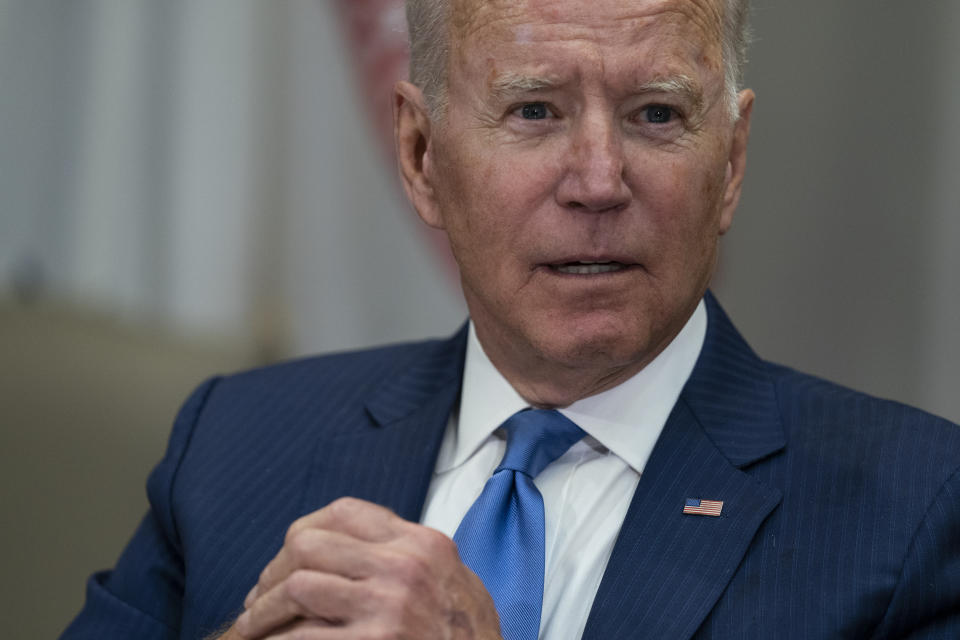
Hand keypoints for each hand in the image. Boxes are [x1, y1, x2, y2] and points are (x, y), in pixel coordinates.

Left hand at [232, 497, 502, 638]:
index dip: (304, 532)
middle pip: (310, 544)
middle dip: (273, 572)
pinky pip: (302, 637)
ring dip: (263, 611)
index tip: (287, 556)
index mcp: (423, 544)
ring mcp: (389, 606)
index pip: (345, 512)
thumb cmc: (468, 638)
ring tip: (253, 627)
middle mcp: (405, 566)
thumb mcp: (453, 581)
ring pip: (297, 586)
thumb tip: (353, 545)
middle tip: (259, 599)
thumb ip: (409, 557)